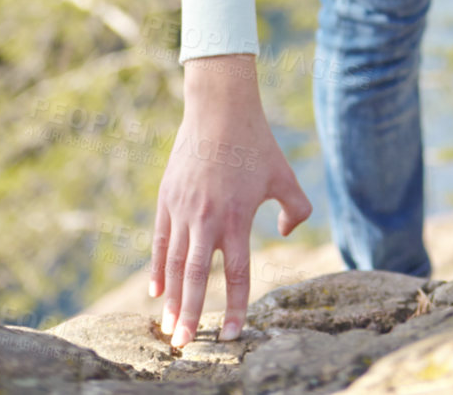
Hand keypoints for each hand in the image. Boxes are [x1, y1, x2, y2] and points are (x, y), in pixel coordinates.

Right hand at [149, 57, 310, 346]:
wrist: (219, 108)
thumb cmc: (256, 142)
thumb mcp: (284, 175)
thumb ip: (296, 208)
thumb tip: (283, 233)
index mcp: (237, 217)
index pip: (237, 274)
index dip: (235, 307)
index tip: (233, 334)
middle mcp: (207, 219)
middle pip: (196, 278)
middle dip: (191, 315)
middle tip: (185, 345)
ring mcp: (183, 210)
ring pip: (173, 265)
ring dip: (171, 299)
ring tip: (169, 328)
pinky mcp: (167, 200)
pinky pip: (159, 242)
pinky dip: (157, 269)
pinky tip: (156, 292)